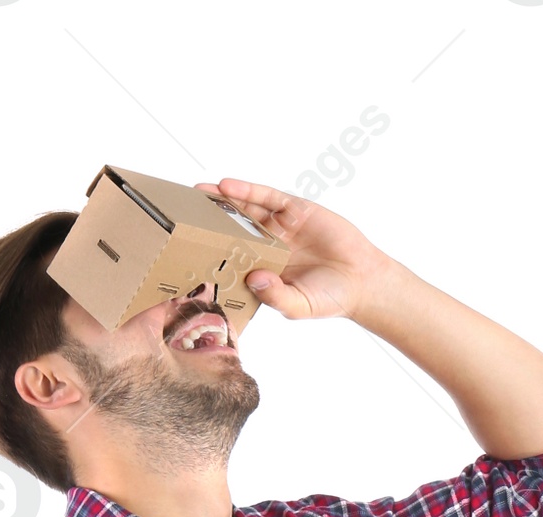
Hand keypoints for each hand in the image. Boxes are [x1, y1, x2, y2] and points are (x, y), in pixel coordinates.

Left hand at [201, 177, 396, 322]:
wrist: (362, 281)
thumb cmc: (329, 299)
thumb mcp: (298, 306)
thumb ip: (276, 296)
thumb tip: (254, 278)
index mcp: (263, 270)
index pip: (230, 258)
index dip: (209, 253)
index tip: (183, 251)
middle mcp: (267, 245)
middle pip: (232, 228)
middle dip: (208, 220)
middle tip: (180, 212)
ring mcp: (281, 226)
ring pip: (246, 209)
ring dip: (222, 200)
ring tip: (198, 193)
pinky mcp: (296, 209)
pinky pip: (268, 197)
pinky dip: (248, 190)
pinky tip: (228, 186)